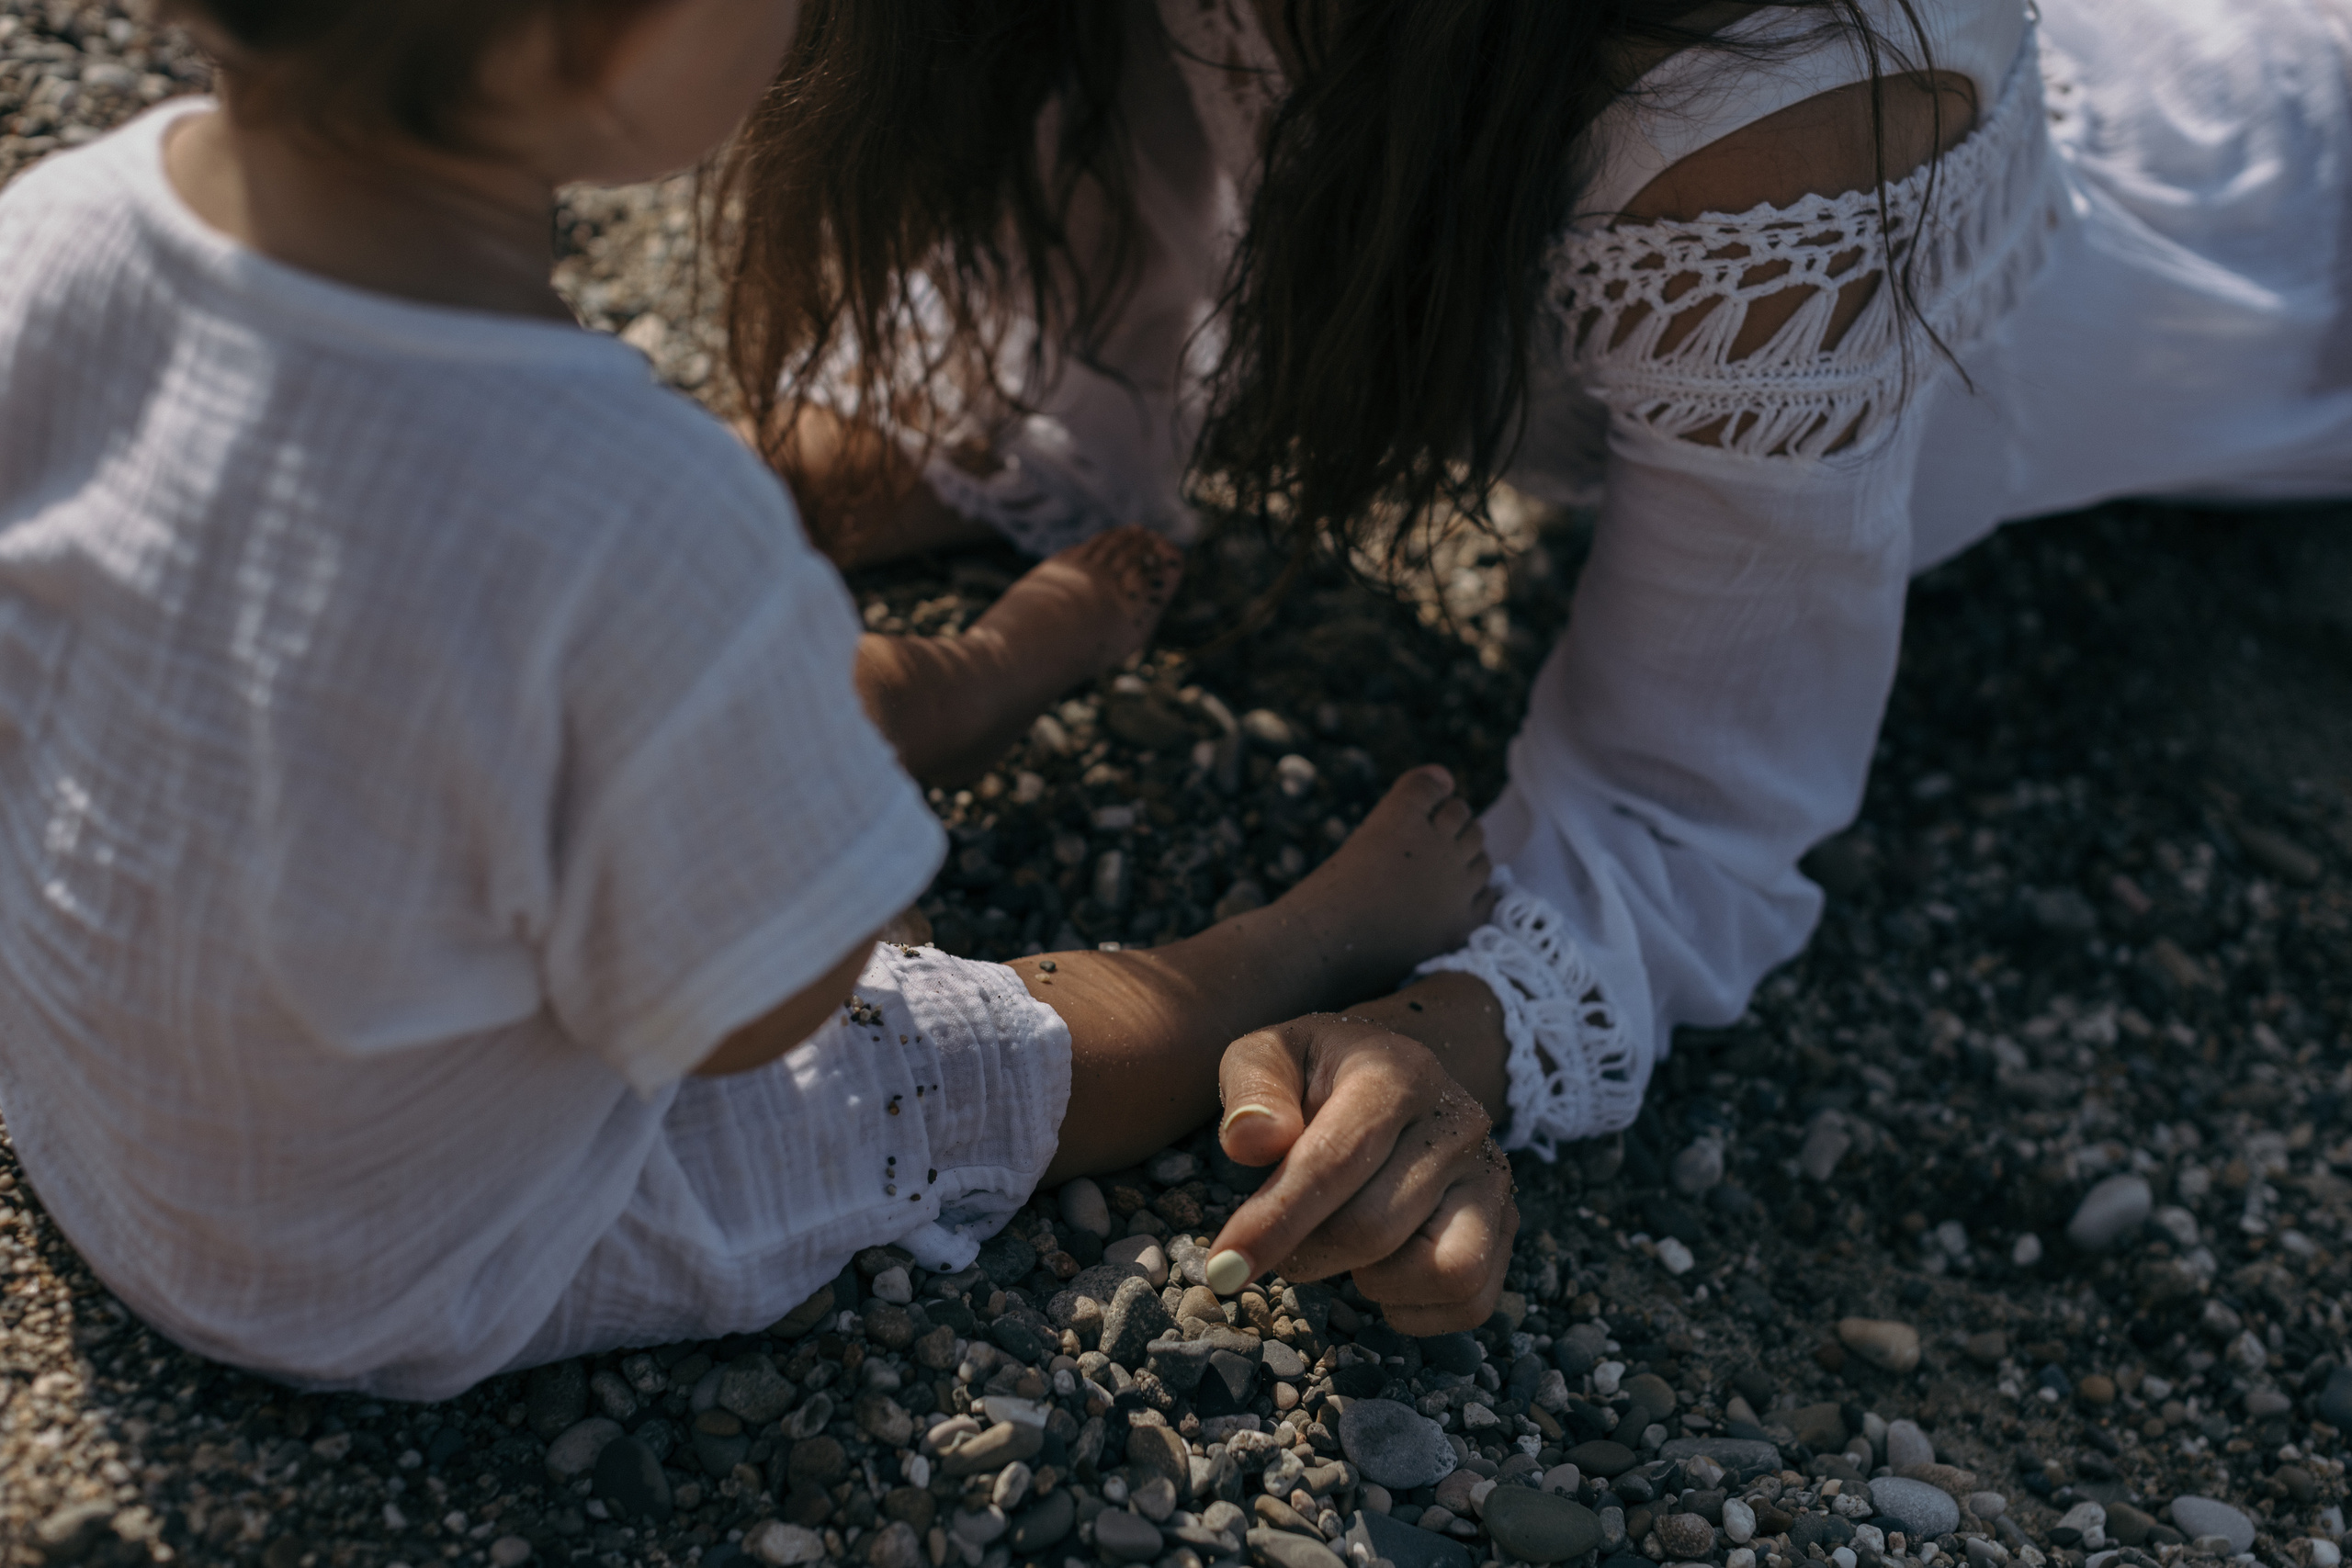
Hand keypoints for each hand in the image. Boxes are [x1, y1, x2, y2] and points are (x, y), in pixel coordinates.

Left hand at [1205, 1013, 1516, 1333]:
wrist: (1397, 1074)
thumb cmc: (1319, 1076)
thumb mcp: (1271, 1056)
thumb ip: (1251, 1089)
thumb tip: (1250, 1143)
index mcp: (1397, 1074)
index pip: (1334, 1161)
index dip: (1274, 1221)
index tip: (1224, 1267)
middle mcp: (1458, 1123)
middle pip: (1375, 1228)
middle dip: (1307, 1253)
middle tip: (1279, 1243)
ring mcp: (1490, 1175)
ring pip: (1444, 1270)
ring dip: (1375, 1281)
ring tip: (1341, 1248)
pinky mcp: (1506, 1222)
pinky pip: (1471, 1300)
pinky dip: (1415, 1308)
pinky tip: (1380, 1270)